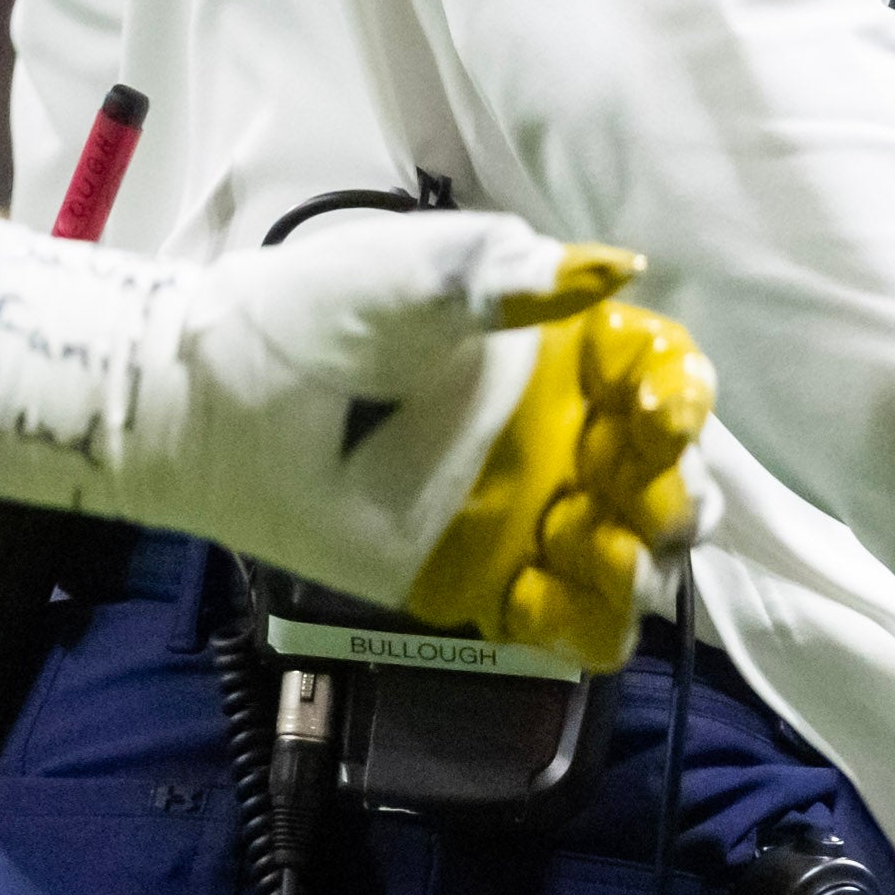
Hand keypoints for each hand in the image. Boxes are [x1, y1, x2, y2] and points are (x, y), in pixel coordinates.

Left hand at [0, 212, 717, 664]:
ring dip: (646, 561)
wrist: (213, 404)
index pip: (659, 373)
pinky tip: (556, 592)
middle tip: (641, 490)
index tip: (659, 403)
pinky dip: (591, 622)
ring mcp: (526, 517)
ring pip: (637, 557)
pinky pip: (570, 626)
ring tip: (601, 547)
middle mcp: (559, 436)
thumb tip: (617, 268)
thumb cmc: (305, 319)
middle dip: (680, 485)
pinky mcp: (485, 587)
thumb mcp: (399, 275)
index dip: (681, 390)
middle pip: (668, 473)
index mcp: (557, 350)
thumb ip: (495, 275)